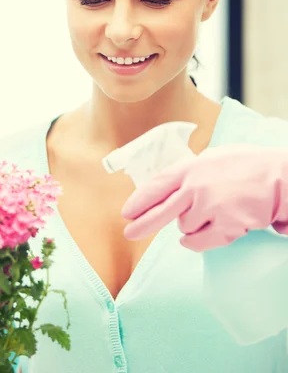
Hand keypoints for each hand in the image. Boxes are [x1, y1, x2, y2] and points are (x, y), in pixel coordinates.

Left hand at [121, 144, 287, 251]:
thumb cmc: (247, 165)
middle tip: (129, 232)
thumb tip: (170, 186)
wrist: (280, 177)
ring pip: (185, 227)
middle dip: (143, 224)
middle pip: (161, 211)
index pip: (158, 184)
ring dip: (194, 223)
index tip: (127, 212)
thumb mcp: (213, 158)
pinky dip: (197, 241)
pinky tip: (205, 232)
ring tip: (216, 208)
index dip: (140, 200)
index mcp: (191, 166)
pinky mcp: (225, 226)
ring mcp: (209, 207)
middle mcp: (196, 186)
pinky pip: (199, 242)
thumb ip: (190, 171)